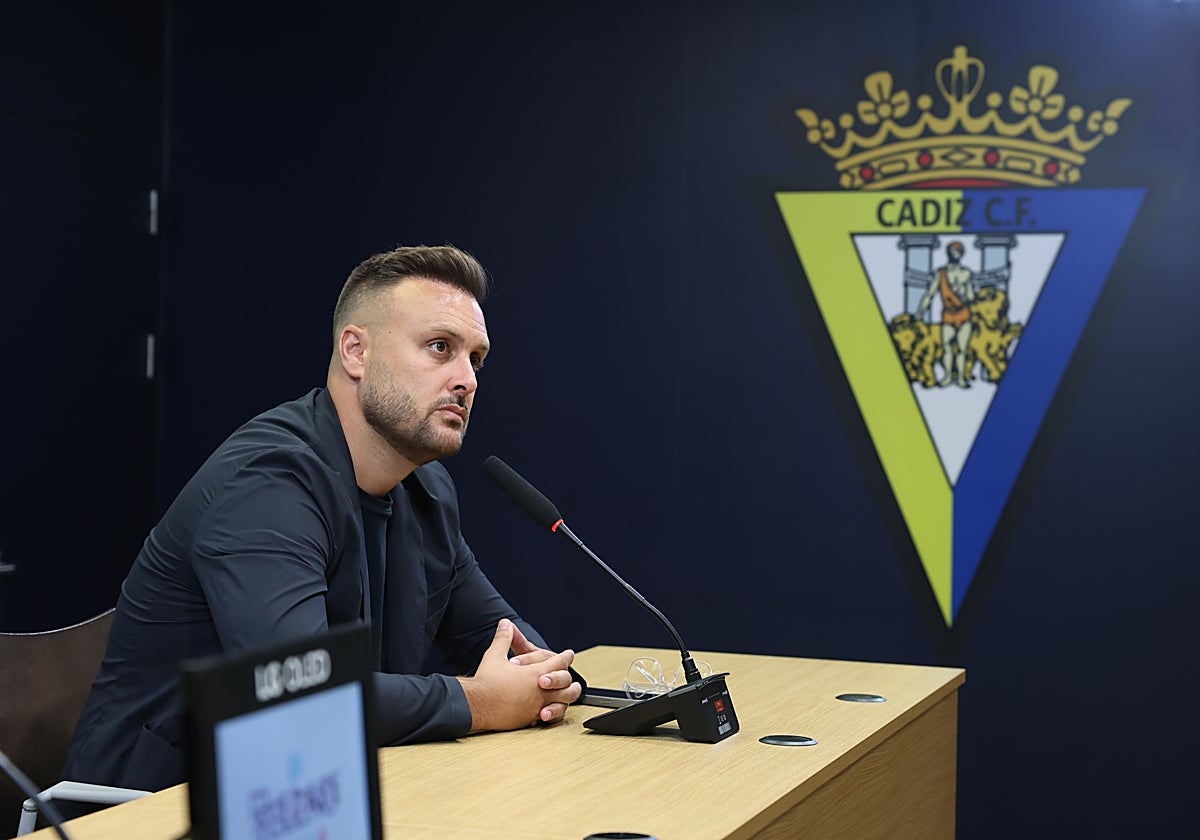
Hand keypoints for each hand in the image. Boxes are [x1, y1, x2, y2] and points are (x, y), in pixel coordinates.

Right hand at [457, 619, 580, 731]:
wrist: (477, 705)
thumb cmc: (486, 681)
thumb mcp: (495, 655)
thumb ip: (504, 639)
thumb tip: (505, 624)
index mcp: (535, 673)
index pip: (559, 662)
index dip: (565, 657)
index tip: (569, 654)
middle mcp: (541, 691)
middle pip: (566, 683)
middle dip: (568, 678)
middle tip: (569, 675)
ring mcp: (537, 707)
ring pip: (562, 703)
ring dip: (565, 698)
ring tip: (566, 695)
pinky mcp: (530, 719)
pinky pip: (549, 718)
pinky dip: (552, 713)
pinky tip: (548, 711)